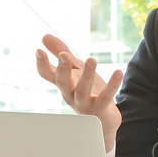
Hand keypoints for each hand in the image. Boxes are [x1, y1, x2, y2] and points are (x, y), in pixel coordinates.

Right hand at [34, 34, 122, 149]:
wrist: (103, 120)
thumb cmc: (86, 91)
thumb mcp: (74, 70)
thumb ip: (61, 53)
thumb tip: (44, 36)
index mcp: (63, 84)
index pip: (47, 75)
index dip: (42, 64)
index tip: (39, 50)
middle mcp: (70, 94)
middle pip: (62, 82)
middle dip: (63, 69)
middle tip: (64, 55)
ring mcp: (84, 103)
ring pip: (82, 90)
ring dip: (87, 76)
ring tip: (92, 60)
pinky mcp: (100, 109)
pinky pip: (106, 97)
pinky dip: (112, 85)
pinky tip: (118, 72)